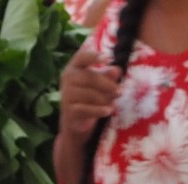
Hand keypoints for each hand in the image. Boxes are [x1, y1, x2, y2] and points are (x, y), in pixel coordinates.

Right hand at [59, 39, 119, 153]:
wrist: (75, 123)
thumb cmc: (89, 98)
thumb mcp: (99, 86)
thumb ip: (107, 76)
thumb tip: (117, 69)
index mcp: (74, 68)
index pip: (81, 57)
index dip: (94, 56)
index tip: (108, 58)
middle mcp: (68, 79)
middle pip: (89, 77)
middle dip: (107, 84)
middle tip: (120, 91)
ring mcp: (67, 95)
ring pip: (89, 94)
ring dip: (105, 99)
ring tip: (114, 104)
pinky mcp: (69, 110)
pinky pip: (86, 109)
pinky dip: (99, 110)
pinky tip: (109, 111)